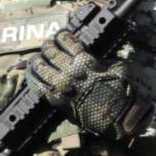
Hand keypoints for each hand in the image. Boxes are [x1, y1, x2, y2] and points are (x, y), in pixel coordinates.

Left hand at [28, 30, 142, 139]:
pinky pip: (38, 86)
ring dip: (36, 60)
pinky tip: (31, 74)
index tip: (60, 34)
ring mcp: (62, 87)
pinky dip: (33, 78)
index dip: (62, 36)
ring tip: (37, 58)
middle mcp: (70, 72)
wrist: (120, 121)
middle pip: (50, 52)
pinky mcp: (57, 101)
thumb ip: (103, 61)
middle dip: (47, 46)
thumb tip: (93, 57)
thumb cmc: (124, 96)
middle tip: (48, 44)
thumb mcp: (120, 70)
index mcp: (86, 63)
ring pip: (40, 67)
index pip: (68, 42)